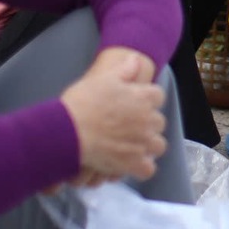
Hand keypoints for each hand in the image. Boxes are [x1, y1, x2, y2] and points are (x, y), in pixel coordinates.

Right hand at [59, 50, 166, 185]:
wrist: (68, 131)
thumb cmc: (84, 101)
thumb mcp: (104, 78)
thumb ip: (125, 70)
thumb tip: (136, 60)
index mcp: (144, 97)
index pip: (158, 96)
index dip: (146, 99)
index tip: (134, 102)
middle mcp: (148, 120)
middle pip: (159, 122)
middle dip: (148, 123)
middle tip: (130, 125)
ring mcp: (142, 143)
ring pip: (158, 145)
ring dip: (149, 145)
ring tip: (133, 145)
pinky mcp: (133, 164)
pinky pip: (148, 169)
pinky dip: (141, 167)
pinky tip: (129, 163)